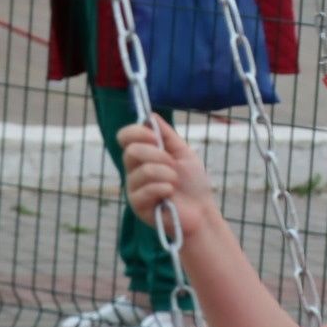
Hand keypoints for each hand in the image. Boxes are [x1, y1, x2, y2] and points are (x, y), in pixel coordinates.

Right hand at [119, 115, 217, 241]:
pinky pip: (145, 190)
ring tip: (175, 182)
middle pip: (131, 151)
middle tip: (173, 165)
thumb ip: (167, 135)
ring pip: (143, 171)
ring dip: (166, 173)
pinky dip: (164, 188)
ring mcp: (133, 189)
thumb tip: (150, 115)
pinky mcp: (137, 206)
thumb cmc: (193, 184)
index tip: (154, 138)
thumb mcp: (183, 153)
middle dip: (158, 155)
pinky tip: (170, 194)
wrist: (202, 211)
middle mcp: (134, 171)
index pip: (125, 137)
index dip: (136, 132)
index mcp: (143, 156)